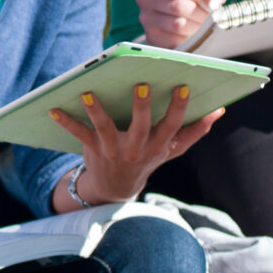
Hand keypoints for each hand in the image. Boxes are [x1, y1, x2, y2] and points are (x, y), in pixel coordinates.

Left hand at [47, 82, 223, 205]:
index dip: (179, 108)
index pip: (172, 125)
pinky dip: (65, 121)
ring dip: (96, 110)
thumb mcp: (172, 149)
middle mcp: (137, 148)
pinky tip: (53, 108)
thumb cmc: (147, 159)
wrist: (116, 187)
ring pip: (105, 128)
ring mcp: (114, 149)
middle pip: (141, 126)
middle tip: (142, 85)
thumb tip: (219, 111)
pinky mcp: (93, 150)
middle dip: (142, 107)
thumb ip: (195, 131)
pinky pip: (78, 134)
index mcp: (158, 145)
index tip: (183, 87)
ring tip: (88, 93)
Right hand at [136, 0, 229, 48]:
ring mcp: (146, 18)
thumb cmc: (193, 0)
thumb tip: (212, 0)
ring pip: (177, 24)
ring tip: (204, 25)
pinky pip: (174, 40)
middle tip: (212, 17)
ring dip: (197, 27)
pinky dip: (189, 39)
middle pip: (177, 6)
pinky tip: (193, 34)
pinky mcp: (151, 36)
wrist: (180, 20)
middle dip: (200, 13)